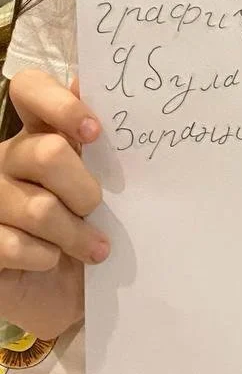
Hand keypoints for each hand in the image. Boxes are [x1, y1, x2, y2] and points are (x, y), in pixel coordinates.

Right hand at [0, 69, 108, 338]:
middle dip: (83, 188)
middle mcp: (7, 158)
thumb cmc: (88, 229)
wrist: (69, 293)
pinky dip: (45, 257)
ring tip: (96, 249)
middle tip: (97, 208)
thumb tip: (87, 81)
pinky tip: (52, 260)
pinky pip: (15, 245)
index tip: (94, 133)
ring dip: (75, 234)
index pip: (30, 89)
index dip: (60, 104)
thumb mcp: (101, 186)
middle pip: (46, 153)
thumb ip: (96, 143)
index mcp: (37, 132)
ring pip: (38, 208)